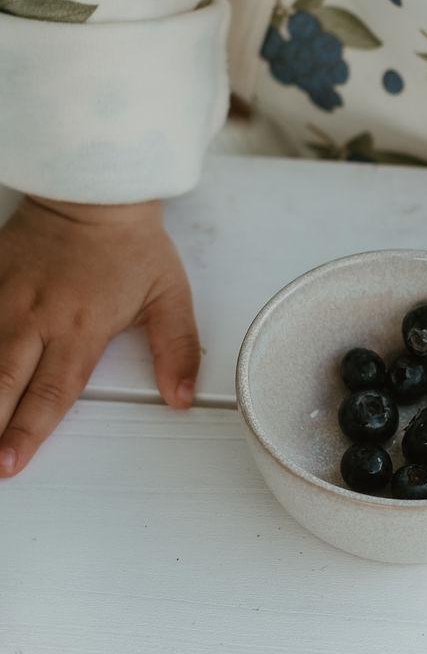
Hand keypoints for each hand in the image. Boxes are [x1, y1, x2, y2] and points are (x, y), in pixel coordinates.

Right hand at [0, 194, 199, 478]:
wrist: (93, 189)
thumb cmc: (131, 243)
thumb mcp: (168, 294)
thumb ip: (176, 348)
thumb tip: (182, 397)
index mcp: (81, 327)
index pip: (52, 392)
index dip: (29, 432)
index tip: (12, 464)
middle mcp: (37, 318)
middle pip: (4, 383)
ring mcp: (6, 298)